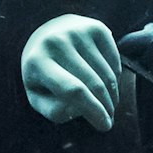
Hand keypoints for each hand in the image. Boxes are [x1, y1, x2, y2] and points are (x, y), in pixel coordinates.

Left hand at [19, 15, 125, 130]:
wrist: (46, 36)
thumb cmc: (43, 75)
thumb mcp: (39, 97)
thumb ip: (56, 111)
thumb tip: (84, 108)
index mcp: (37, 62)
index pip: (73, 90)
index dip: (93, 110)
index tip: (105, 125)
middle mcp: (57, 42)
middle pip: (93, 83)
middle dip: (106, 106)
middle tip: (109, 119)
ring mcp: (77, 31)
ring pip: (107, 73)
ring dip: (112, 95)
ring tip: (108, 105)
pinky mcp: (95, 27)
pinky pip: (115, 59)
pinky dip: (115, 77)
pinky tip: (106, 83)